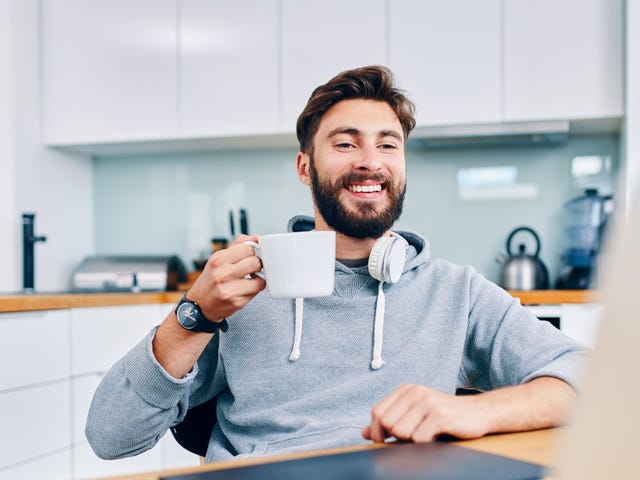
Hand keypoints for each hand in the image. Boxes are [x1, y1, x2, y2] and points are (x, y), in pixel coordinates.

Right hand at [187, 234, 265, 321]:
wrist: (199, 305)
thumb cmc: (211, 279)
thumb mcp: (219, 259)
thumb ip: (238, 246)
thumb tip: (257, 238)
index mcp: (218, 259)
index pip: (248, 248)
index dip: (252, 252)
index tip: (249, 257)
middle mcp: (222, 274)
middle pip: (256, 262)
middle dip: (257, 265)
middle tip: (251, 268)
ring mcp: (230, 290)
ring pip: (260, 279)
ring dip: (258, 279)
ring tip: (249, 279)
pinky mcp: (237, 302)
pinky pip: (257, 292)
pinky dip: (254, 289)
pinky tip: (245, 288)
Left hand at [362, 383, 489, 442]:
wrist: (479, 413)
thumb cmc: (444, 417)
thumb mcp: (415, 415)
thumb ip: (390, 422)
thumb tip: (364, 433)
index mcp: (406, 390)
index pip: (377, 412)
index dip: (376, 431)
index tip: (384, 442)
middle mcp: (415, 392)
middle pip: (387, 423)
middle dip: (396, 437)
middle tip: (414, 437)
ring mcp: (428, 403)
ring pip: (401, 432)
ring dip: (412, 441)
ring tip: (426, 435)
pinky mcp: (440, 416)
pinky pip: (419, 438)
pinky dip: (424, 444)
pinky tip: (436, 437)